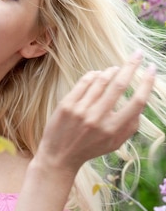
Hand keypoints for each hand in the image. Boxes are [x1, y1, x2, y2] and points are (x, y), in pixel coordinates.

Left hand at [36, 52, 155, 173]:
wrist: (59, 156)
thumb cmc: (90, 148)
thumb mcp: (115, 143)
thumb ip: (130, 126)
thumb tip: (141, 103)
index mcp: (113, 129)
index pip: (137, 102)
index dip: (147, 83)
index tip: (152, 69)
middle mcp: (98, 118)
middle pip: (119, 85)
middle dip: (131, 66)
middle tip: (138, 54)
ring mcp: (80, 110)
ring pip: (101, 80)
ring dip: (111, 71)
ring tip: (115, 70)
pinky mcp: (66, 104)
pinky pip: (84, 82)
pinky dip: (94, 75)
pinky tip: (98, 75)